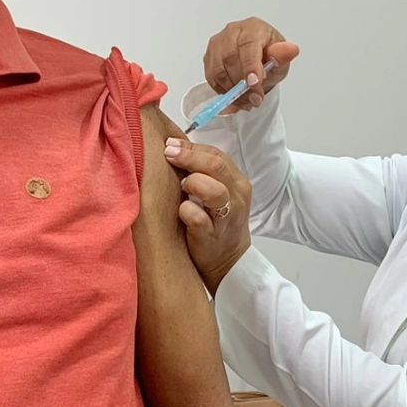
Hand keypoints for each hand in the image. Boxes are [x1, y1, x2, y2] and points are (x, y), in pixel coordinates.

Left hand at [165, 137, 253, 295]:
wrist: (227, 262)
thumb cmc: (215, 222)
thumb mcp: (216, 193)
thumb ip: (202, 172)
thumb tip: (173, 146)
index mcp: (237, 182)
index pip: (217, 155)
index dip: (192, 147)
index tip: (170, 144)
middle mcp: (236, 198)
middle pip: (216, 166)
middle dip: (189, 157)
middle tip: (168, 154)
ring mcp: (226, 218)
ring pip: (214, 191)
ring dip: (193, 182)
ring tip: (181, 186)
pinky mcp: (212, 237)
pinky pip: (198, 219)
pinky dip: (186, 211)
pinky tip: (180, 210)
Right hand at [203, 18, 300, 111]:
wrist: (258, 60)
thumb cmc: (270, 57)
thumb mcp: (282, 59)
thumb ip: (283, 56)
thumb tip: (291, 50)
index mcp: (253, 28)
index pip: (248, 45)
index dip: (250, 66)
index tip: (255, 84)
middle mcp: (232, 31)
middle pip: (230, 58)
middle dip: (242, 84)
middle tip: (255, 99)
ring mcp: (218, 43)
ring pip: (218, 69)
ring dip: (233, 90)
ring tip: (248, 101)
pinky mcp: (209, 57)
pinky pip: (212, 77)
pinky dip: (224, 91)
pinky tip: (237, 97)